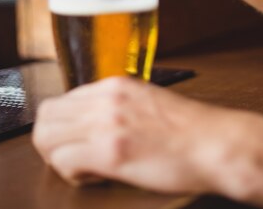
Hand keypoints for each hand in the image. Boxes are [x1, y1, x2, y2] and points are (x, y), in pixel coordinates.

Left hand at [32, 77, 245, 192]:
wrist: (215, 144)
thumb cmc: (189, 130)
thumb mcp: (147, 102)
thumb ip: (118, 105)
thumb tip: (93, 123)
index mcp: (115, 85)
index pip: (63, 100)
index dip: (64, 126)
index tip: (76, 142)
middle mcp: (106, 98)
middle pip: (47, 114)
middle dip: (51, 141)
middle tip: (69, 158)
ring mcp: (107, 122)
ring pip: (47, 136)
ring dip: (57, 157)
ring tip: (82, 168)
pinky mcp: (111, 151)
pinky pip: (64, 161)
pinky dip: (71, 174)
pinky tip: (95, 177)